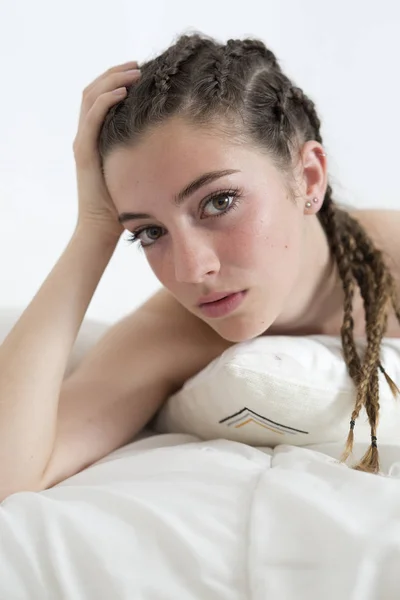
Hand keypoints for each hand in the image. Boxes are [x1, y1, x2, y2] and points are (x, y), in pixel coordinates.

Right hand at [72, 61, 141, 239]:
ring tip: (135, 71)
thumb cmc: (124, 203)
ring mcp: (83, 142)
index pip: (102, 97)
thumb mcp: (137, 170)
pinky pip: (92, 118)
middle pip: (94, 90)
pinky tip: (124, 92)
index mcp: (97, 137)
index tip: (143, 72)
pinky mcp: (84, 151)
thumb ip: (145, 152)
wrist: (102, 228)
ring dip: (113, 79)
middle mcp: (86, 135)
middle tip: (139, 64)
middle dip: (116, 73)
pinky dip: (106, 100)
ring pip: (91, 97)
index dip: (119, 80)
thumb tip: (174, 139)